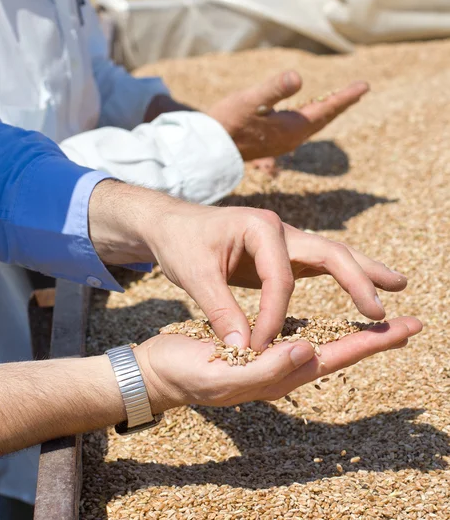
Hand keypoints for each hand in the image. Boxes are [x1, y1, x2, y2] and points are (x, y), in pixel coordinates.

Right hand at [135, 317, 421, 414]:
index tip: (404, 327)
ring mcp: (270, 362)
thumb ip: (263, 370)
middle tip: (409, 324)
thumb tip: (308, 352)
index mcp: (276, 376)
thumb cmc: (181, 373)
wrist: (156, 371)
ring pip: (322, 346)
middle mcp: (280, 371)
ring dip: (353, 334)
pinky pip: (299, 339)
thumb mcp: (218, 374)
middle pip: (338, 354)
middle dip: (373, 339)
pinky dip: (321, 330)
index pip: (335, 357)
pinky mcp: (257, 350)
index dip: (371, 342)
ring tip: (376, 321)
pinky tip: (323, 325)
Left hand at [139, 194, 406, 351]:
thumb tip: (243, 349)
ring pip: (332, 255)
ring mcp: (285, 239)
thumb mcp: (194, 275)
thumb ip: (220, 309)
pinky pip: (319, 265)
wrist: (175, 224)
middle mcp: (280, 229)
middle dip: (358, 280)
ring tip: (398, 284)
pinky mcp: (284, 252)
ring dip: (363, 272)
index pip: (280, 279)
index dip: (273, 317)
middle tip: (382, 310)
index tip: (260, 348)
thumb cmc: (183, 243)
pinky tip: (361, 289)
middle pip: (329, 253)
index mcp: (260, 227)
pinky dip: (344, 276)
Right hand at [208, 71, 368, 160]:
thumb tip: (298, 77)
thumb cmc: (228, 121)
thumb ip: (275, 89)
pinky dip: (310, 117)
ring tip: (338, 100)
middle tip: (359, 91)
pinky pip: (300, 128)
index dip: (346, 96)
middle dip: (341, 104)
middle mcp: (291, 138)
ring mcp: (282, 142)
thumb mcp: (251, 100)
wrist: (210, 148)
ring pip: (312, 124)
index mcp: (292, 127)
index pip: (326, 109)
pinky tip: (305, 114)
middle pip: (324, 118)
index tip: (365, 86)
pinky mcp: (272, 143)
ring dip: (327, 111)